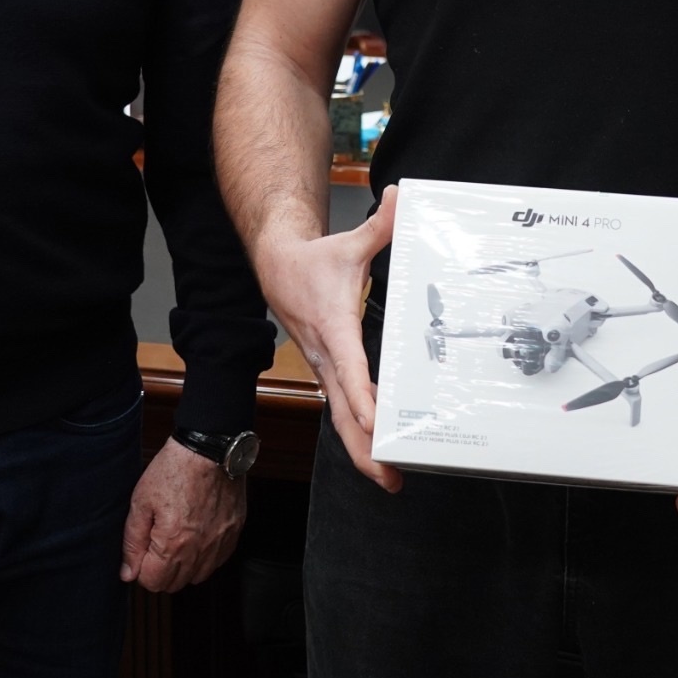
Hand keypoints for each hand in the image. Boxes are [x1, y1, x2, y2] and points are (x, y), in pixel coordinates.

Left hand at [120, 439, 246, 592]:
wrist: (209, 449)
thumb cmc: (174, 470)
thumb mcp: (141, 503)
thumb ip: (132, 542)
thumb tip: (128, 573)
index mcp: (173, 544)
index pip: (152, 582)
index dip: (141, 568)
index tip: (143, 549)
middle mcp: (199, 550)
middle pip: (174, 584)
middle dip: (161, 570)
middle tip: (157, 543)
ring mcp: (220, 543)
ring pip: (197, 577)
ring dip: (184, 566)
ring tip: (178, 539)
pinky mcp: (234, 533)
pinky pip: (217, 561)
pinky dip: (205, 556)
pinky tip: (197, 535)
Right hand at [254, 185, 399, 491]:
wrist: (276, 268)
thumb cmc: (313, 261)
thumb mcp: (349, 242)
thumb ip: (380, 225)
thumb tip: (401, 199)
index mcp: (333, 327)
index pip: (349, 366)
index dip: (361, 395)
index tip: (374, 420)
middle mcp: (327, 356)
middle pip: (342, 411)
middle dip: (364, 446)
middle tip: (390, 474)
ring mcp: (325, 369)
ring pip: (340, 419)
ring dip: (362, 450)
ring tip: (390, 478)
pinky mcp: (328, 372)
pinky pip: (342, 410)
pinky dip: (358, 435)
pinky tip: (379, 453)